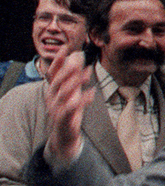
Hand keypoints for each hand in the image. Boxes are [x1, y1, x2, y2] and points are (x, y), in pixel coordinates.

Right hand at [45, 47, 92, 163]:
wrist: (65, 136)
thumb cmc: (68, 111)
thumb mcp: (70, 92)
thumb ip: (73, 77)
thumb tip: (78, 58)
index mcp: (52, 91)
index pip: (52, 74)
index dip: (57, 62)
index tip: (65, 49)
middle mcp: (52, 99)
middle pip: (56, 83)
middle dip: (66, 71)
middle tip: (77, 60)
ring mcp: (56, 110)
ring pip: (62, 95)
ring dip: (74, 84)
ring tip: (86, 74)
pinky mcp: (64, 120)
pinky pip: (71, 110)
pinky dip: (81, 101)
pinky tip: (91, 93)